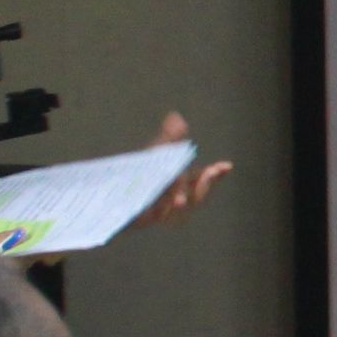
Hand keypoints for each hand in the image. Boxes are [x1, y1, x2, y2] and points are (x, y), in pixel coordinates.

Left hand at [133, 113, 234, 227]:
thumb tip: (175, 116)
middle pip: (195, 198)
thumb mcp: (154, 154)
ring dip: (182, 205)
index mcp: (181, 185)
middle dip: (203, 187)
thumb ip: (167, 138)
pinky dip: (160, 213)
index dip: (215, 175)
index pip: (203, 181)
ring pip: (178, 212)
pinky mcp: (143, 220)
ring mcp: (160, 213)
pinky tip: (161, 208)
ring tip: (179, 200)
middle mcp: (174, 200)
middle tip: (209, 174)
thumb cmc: (136, 174)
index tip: (226, 166)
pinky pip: (155, 218)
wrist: (110, 193)